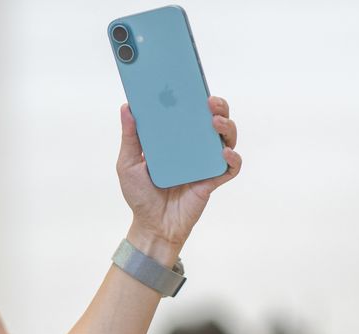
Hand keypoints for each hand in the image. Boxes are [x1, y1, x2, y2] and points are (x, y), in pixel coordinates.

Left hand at [117, 96, 241, 260]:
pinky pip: (231, 167)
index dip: (194, 95)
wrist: (152, 226)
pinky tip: (223, 152)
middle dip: (218, 105)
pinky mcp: (213, 181)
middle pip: (214, 120)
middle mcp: (194, 147)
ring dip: (226, 126)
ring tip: (214, 121)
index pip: (189, 112)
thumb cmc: (140, 196)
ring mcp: (205, 163)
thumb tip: (126, 106)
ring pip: (227, 138)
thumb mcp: (128, 164)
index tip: (192, 81)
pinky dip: (232, 158)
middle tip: (208, 100)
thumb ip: (130, 137)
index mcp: (175, 139)